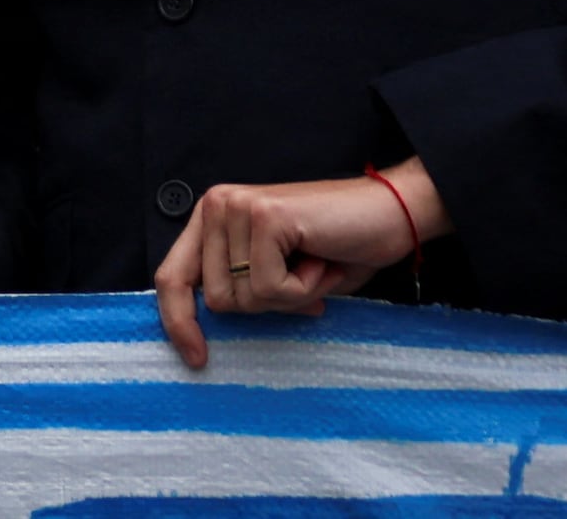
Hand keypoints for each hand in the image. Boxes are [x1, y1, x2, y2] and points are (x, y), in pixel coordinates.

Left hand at [154, 163, 437, 368]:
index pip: (172, 276)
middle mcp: (216, 206)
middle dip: (268, 306)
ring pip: (245, 297)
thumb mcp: (281, 275)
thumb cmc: (340, 248)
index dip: (178, 321)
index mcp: (212, 219)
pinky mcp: (266, 217)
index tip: (196, 359)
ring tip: (315, 264)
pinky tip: (323, 260)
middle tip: (304, 278)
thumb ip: (244, 288)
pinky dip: (305, 289)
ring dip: (291, 297)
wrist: (394, 214)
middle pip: (217, 299)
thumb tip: (207, 328)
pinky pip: (271, 288)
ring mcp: (237, 207)